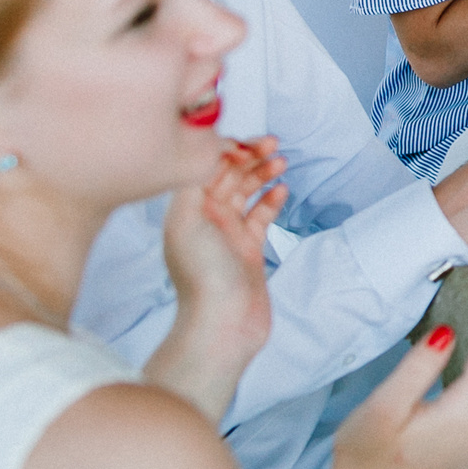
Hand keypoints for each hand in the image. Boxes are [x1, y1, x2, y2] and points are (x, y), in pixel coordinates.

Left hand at [151, 138, 285, 420]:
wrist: (223, 325)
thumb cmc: (204, 277)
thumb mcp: (188, 222)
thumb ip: (194, 183)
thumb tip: (207, 153)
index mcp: (185, 211)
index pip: (205, 167)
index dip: (227, 148)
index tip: (250, 142)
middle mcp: (203, 220)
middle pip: (227, 175)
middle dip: (248, 156)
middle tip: (273, 143)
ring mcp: (227, 235)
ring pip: (246, 191)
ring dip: (262, 173)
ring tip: (281, 160)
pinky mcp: (248, 250)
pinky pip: (261, 215)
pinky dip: (272, 199)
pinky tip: (282, 190)